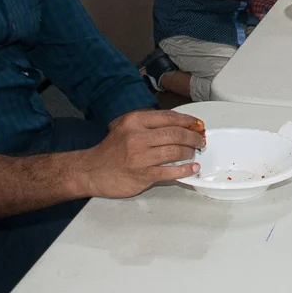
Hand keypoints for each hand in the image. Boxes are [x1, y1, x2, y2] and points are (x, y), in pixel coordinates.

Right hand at [79, 109, 204, 196]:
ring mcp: (140, 157)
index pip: (168, 117)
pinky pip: (170, 171)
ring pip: (175, 151)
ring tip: (194, 153)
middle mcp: (137, 137)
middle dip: (192, 137)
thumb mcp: (124, 127)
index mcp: (134, 121)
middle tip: (200, 140)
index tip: (197, 125)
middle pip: (175, 134)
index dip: (187, 121)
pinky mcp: (143, 175)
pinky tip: (193, 168)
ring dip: (189, 152)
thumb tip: (177, 125)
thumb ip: (147, 124)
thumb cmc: (111, 150)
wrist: (91, 171)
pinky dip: (185, 169)